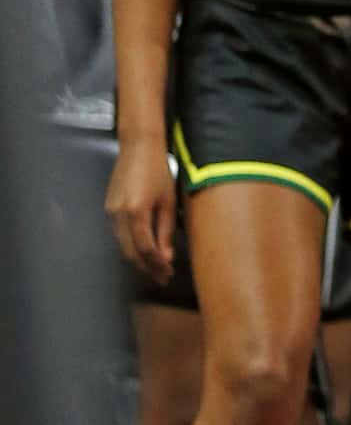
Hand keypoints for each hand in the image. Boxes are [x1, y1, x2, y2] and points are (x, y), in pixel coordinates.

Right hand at [106, 136, 176, 283]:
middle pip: (131, 252)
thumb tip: (167, 257)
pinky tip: (144, 248)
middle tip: (163, 277)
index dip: (156, 266)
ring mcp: (110, 213)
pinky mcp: (108, 210)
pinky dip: (131, 245)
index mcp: (136, 213)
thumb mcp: (168, 200)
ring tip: (156, 266)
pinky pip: (119, 235)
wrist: (139, 148)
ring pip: (123, 246)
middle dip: (147, 267)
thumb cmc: (158, 170)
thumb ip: (166, 230)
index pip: (145, 250)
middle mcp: (119, 216)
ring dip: (139, 259)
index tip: (167, 275)